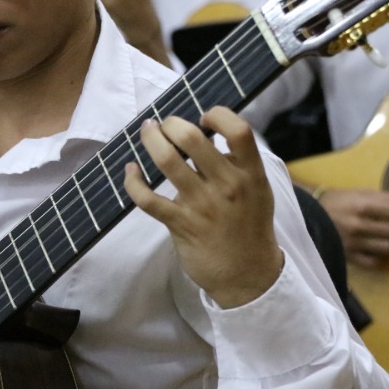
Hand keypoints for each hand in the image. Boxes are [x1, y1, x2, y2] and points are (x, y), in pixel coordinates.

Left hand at [124, 108, 282, 307]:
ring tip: (148, 132)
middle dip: (171, 123)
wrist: (247, 274)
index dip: (217, 115)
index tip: (204, 118)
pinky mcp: (180, 224)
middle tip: (165, 124)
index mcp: (251, 173)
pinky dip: (133, 180)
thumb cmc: (249, 225)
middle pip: (192, 138)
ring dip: (151, 139)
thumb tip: (204, 132)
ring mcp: (202, 206)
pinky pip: (147, 198)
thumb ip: (238, 162)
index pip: (238, 130)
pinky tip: (131, 170)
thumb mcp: (257, 189)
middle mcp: (228, 186)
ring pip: (167, 160)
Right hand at [316, 188, 388, 269]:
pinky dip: (375, 257)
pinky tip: (371, 249)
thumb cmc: (337, 202)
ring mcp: (353, 243)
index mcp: (362, 206)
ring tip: (380, 238)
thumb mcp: (359, 194)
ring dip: (387, 243)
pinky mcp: (348, 257)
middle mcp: (359, 225)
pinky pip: (373, 262)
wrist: (307, 217)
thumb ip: (385, 197)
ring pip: (387, 248)